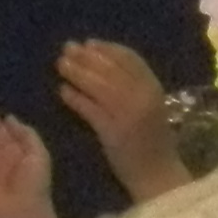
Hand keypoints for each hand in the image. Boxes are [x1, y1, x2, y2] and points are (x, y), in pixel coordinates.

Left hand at [55, 38, 188, 195]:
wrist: (157, 174)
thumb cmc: (151, 141)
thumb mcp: (149, 108)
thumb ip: (134, 88)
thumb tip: (104, 64)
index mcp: (154, 88)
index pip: (130, 59)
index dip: (107, 49)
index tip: (89, 43)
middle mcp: (142, 97)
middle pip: (110, 69)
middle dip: (86, 57)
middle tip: (67, 49)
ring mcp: (127, 114)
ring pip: (98, 86)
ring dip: (77, 72)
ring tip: (60, 65)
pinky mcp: (112, 131)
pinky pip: (89, 109)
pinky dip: (75, 98)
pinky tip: (62, 91)